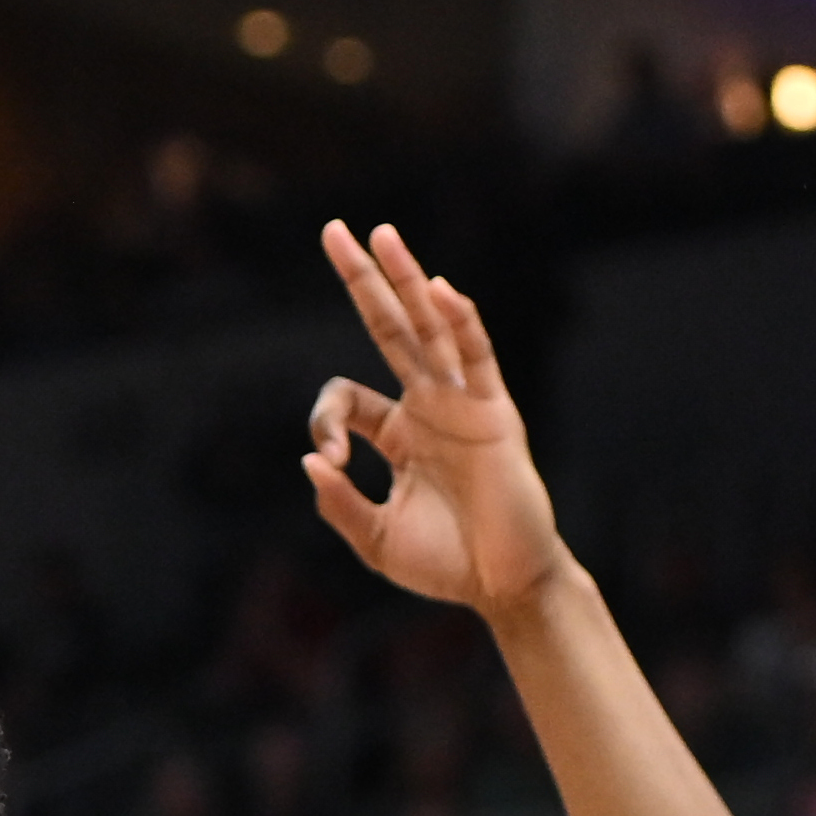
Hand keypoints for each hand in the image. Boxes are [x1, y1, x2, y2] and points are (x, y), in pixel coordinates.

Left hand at [298, 220, 571, 617]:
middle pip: (390, 327)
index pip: (346, 395)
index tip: (331, 461)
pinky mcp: (494, 413)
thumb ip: (340, 505)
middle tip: (333, 230)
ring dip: (405, 279)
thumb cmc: (446, 564)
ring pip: (430, 327)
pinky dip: (460, 321)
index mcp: (399, 433)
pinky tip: (439, 289)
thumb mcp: (376, 540)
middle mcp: (430, 406)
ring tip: (381, 234)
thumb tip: (311, 459)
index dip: (326, 420)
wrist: (504, 585)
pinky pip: (477, 356)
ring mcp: (463, 404)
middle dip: (362, 280)